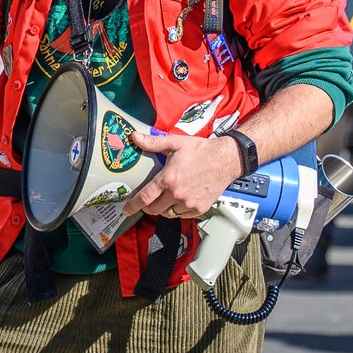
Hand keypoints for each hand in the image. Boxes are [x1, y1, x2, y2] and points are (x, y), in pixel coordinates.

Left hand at [123, 132, 241, 220]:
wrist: (225, 159)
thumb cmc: (201, 150)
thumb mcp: (175, 143)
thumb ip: (153, 143)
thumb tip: (135, 137)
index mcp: (168, 179)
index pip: (145, 197)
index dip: (133, 205)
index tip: (126, 210)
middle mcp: (177, 194)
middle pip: (155, 210)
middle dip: (148, 207)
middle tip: (148, 201)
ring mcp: (189, 204)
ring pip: (169, 213)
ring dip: (165, 208)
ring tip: (167, 197)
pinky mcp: (200, 209)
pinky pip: (183, 215)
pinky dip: (179, 210)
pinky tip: (181, 199)